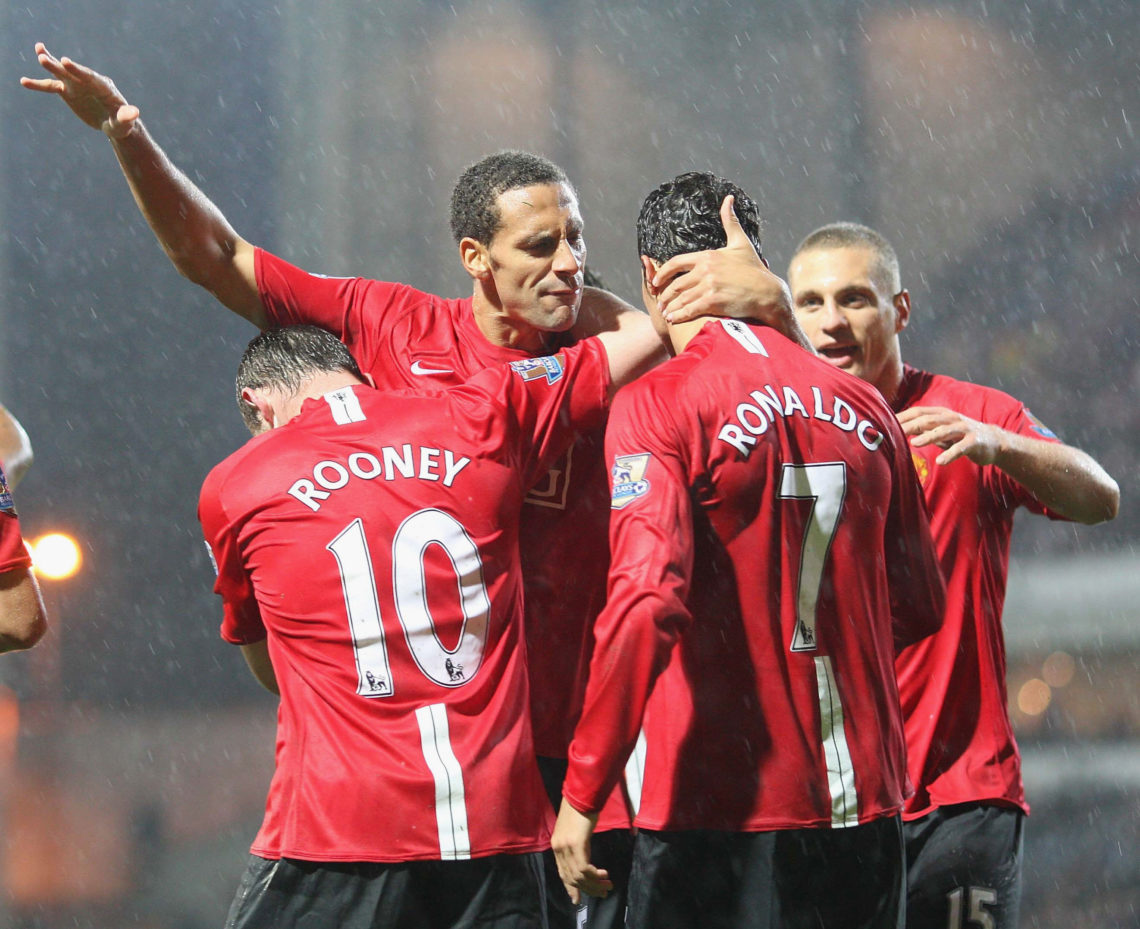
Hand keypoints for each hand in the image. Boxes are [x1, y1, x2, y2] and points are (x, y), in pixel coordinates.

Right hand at [20, 43, 138, 137]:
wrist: (115, 124)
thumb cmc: (123, 123)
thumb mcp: (125, 122)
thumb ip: (127, 116)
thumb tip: (134, 112)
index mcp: (103, 86)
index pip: (89, 76)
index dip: (77, 69)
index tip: (65, 61)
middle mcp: (88, 81)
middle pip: (73, 72)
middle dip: (60, 65)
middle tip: (43, 55)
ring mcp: (77, 85)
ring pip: (61, 73)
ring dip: (49, 65)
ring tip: (38, 53)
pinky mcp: (68, 91)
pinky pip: (51, 86)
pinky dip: (38, 84)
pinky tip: (24, 81)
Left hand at [551, 800, 611, 904]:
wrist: (582, 792)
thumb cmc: (581, 808)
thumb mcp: (575, 830)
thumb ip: (576, 844)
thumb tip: (584, 856)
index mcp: (557, 845)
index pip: (562, 873)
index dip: (571, 888)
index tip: (578, 900)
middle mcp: (558, 848)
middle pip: (571, 878)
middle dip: (588, 889)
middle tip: (602, 893)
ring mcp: (566, 846)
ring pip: (578, 876)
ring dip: (594, 884)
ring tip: (607, 886)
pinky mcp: (576, 843)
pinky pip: (584, 868)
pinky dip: (594, 875)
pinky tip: (603, 874)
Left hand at [652, 195, 792, 326]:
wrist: (767, 291)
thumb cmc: (754, 269)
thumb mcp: (741, 242)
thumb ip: (730, 222)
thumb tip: (728, 199)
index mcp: (707, 256)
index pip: (676, 263)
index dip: (662, 273)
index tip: (655, 281)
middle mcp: (705, 270)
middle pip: (676, 284)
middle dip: (665, 295)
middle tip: (660, 303)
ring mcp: (708, 286)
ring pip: (681, 298)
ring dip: (670, 307)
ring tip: (666, 313)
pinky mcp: (713, 302)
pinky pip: (689, 309)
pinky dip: (679, 315)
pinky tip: (673, 320)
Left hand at [897, 406, 1004, 465]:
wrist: (993, 442)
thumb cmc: (960, 436)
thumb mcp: (940, 431)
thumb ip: (922, 429)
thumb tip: (898, 429)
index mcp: (941, 414)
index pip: (918, 412)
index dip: (902, 416)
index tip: (885, 423)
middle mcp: (951, 418)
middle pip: (928, 419)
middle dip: (909, 425)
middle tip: (893, 432)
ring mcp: (964, 428)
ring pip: (944, 431)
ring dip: (928, 437)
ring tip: (914, 444)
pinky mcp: (974, 441)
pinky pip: (961, 448)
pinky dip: (950, 454)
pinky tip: (940, 462)